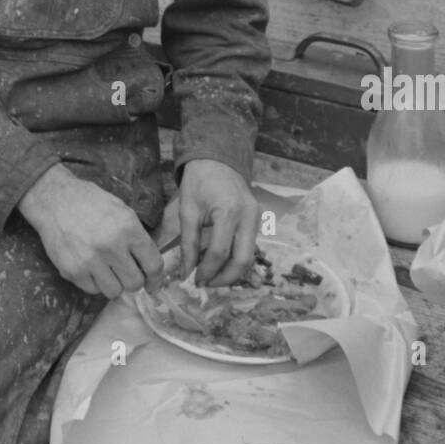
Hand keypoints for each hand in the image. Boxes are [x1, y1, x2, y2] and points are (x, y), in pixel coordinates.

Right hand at [18, 164, 164, 298]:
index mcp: (128, 228)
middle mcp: (112, 246)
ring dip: (113, 283)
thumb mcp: (121, 209)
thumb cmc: (90, 202)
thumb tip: (147, 263)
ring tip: (107, 269)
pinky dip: (94, 282)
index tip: (152, 281)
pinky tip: (90, 267)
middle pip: (135, 283)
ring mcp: (91, 261)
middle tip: (126, 273)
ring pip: (114, 291)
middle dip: (133, 280)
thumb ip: (136, 236)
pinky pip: (92, 290)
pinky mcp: (73, 271)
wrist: (54, 200)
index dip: (155, 277)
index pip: (153, 264)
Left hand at [178, 159, 259, 286]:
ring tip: (212, 277)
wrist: (217, 159)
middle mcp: (248, 216)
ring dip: (232, 272)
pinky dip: (236, 259)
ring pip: (250, 256)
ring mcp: (257, 217)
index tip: (194, 281)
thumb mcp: (187, 211)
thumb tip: (186, 274)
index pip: (220, 252)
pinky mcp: (258, 219)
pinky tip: (220, 263)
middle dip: (224, 278)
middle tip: (206, 284)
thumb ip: (188, 244)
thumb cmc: (199, 182)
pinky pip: (250, 247)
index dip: (206, 271)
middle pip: (243, 260)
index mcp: (228, 211)